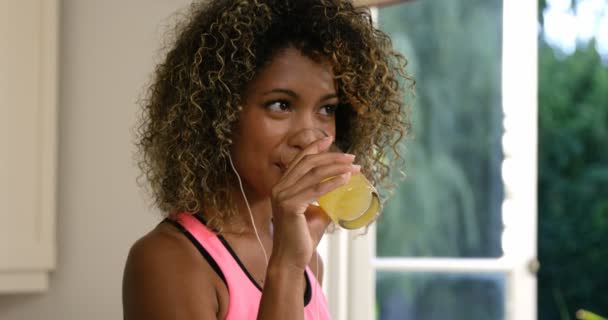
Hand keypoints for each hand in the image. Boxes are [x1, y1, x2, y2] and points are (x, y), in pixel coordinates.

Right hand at [269, 135, 359, 269]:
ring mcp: (282, 196)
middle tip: (352, 157)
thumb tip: (341, 191)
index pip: (299, 160)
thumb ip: (323, 200)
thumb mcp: (314, 212)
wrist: (292, 259)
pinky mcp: (289, 206)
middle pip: (308, 163)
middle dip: (332, 157)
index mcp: (282, 186)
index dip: (314, 147)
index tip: (330, 139)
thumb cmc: (302, 237)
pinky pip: (315, 190)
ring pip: (313, 174)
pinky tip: (345, 179)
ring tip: (354, 168)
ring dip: (337, 168)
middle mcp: (279, 188)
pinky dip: (332, 182)